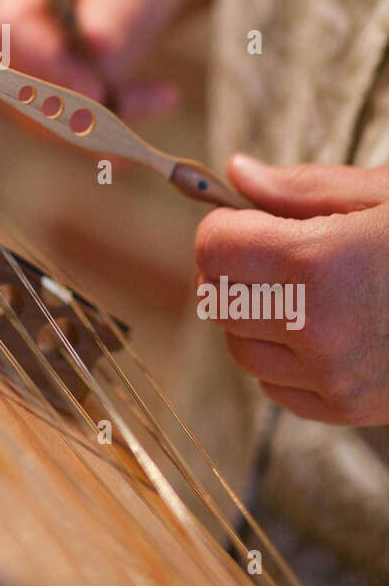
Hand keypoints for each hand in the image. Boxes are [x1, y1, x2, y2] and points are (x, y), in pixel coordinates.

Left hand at [195, 154, 388, 425]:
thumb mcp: (383, 193)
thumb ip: (302, 188)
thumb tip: (237, 174)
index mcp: (319, 265)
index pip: (214, 247)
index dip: (226, 223)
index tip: (250, 216)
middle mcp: (320, 330)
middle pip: (219, 298)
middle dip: (237, 267)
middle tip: (277, 243)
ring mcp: (337, 379)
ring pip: (241, 348)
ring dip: (255, 314)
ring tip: (305, 284)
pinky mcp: (355, 410)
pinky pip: (277, 389)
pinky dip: (283, 358)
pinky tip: (323, 324)